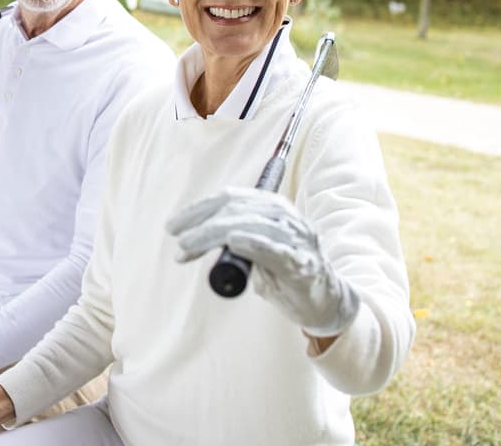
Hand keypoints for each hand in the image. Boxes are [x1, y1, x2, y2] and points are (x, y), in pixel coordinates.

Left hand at [166, 187, 360, 336]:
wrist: (327, 302)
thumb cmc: (286, 275)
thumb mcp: (255, 250)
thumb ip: (231, 238)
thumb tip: (190, 238)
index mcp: (272, 207)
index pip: (230, 198)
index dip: (198, 209)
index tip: (173, 225)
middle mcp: (284, 217)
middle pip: (234, 210)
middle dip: (199, 223)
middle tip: (177, 240)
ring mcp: (294, 238)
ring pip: (247, 226)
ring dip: (211, 235)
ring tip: (187, 248)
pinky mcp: (301, 263)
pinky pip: (273, 249)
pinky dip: (252, 243)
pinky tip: (233, 242)